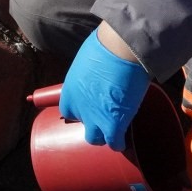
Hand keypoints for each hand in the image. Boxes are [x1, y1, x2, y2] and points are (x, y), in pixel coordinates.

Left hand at [58, 27, 150, 151]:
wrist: (120, 50)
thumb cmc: (107, 46)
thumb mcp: (89, 59)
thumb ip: (90, 71)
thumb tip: (98, 67)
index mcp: (70, 90)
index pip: (68, 110)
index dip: (80, 110)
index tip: (89, 107)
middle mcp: (79, 107)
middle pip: (81, 125)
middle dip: (92, 123)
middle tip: (103, 117)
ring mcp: (95, 118)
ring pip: (95, 138)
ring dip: (103, 136)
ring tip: (112, 132)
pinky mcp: (114, 124)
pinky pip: (115, 142)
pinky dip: (119, 143)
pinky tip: (123, 141)